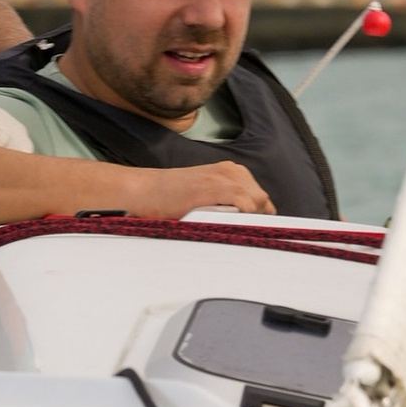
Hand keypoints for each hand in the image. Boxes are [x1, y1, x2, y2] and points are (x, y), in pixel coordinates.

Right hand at [97, 161, 272, 220]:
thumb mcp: (203, 194)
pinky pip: (245, 203)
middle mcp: (229, 171)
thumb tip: (243, 225)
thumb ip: (223, 203)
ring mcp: (222, 177)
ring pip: (257, 200)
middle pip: (261, 198)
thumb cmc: (168, 198)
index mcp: (228, 171)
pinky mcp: (214, 187)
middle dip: (258, 217)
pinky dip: (246, 217)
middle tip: (246, 235)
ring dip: (252, 218)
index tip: (254, 230)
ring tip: (238, 234)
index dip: (259, 214)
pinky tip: (236, 228)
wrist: (143, 191)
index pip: (258, 195)